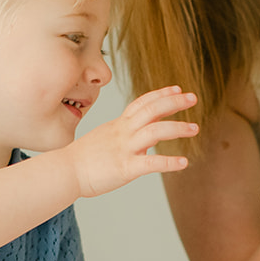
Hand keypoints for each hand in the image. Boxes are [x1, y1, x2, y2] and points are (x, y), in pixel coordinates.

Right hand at [66, 86, 198, 198]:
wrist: (64, 171)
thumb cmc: (82, 159)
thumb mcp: (103, 139)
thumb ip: (122, 137)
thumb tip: (140, 142)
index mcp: (118, 125)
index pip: (142, 103)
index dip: (160, 94)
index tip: (177, 89)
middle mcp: (123, 132)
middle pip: (152, 110)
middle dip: (174, 102)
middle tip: (193, 98)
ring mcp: (124, 148)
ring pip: (155, 131)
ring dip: (177, 128)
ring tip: (195, 128)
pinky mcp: (125, 167)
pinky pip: (151, 162)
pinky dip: (169, 162)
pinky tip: (184, 162)